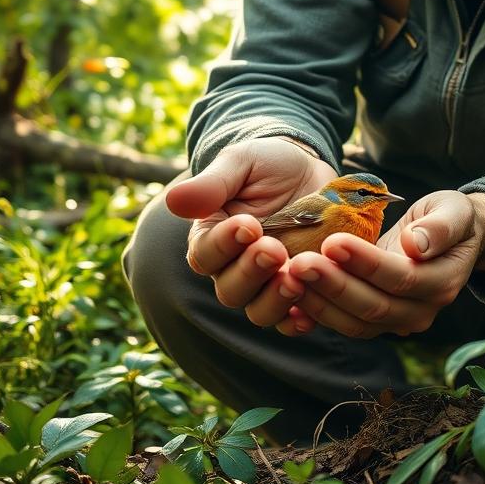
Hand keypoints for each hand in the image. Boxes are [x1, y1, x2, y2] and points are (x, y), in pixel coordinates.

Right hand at [166, 138, 336, 326]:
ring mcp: (267, 282)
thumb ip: (212, 183)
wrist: (310, 169)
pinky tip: (309, 311)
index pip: (205, 254)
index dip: (224, 245)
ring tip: (294, 278)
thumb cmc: (268, 163)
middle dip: (251, 273)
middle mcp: (234, 266)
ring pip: (258, 310)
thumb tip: (174, 200)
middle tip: (275, 250)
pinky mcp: (299, 289)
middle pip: (230, 290)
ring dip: (274, 300)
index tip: (249, 225)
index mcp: (213, 236)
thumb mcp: (242, 162)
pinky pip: (291, 320)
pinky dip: (297, 321)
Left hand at [274, 190, 484, 338]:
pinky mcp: (376, 321)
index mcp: (443, 282)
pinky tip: (291, 291)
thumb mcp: (455, 211)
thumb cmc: (451, 218)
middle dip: (334, 285)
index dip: (366, 263)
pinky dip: (316, 310)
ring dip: (319, 301)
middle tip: (299, 262)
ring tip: (289, 274)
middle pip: (373, 306)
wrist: (451, 238)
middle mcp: (421, 310)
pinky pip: (343, 322)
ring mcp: (397, 320)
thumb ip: (441, 227)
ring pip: (354, 322)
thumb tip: (417, 244)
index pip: (400, 278)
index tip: (333, 241)